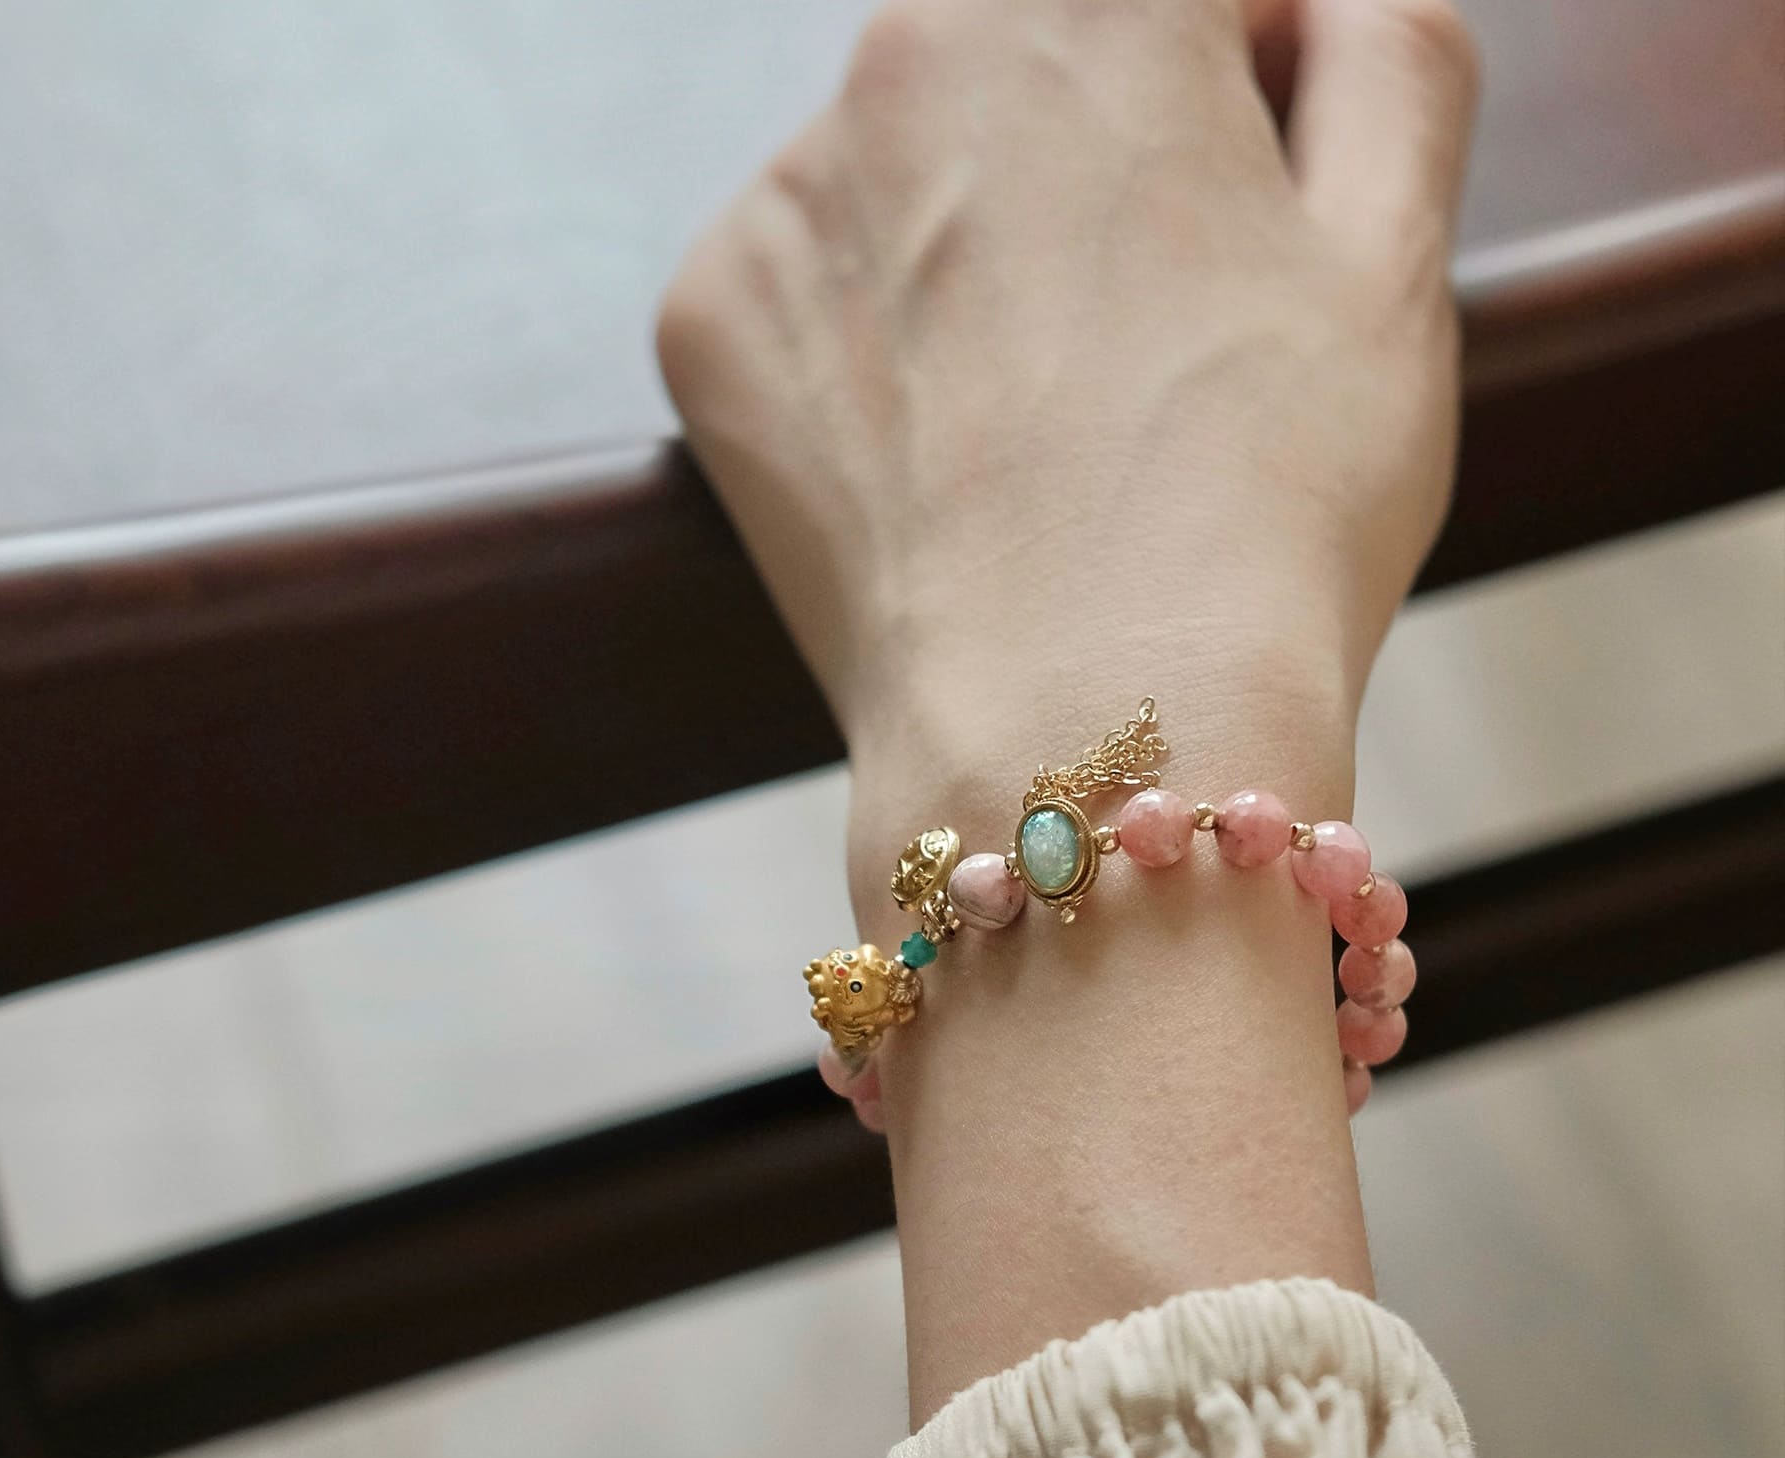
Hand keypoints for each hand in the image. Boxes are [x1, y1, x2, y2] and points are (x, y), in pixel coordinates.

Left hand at [658, 0, 1477, 866]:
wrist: (1078, 735)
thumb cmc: (1265, 511)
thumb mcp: (1398, 253)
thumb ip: (1389, 53)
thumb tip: (1318, 5)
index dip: (1253, 90)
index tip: (1259, 201)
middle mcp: (907, 50)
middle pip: (1038, 56)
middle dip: (1113, 157)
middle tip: (1162, 332)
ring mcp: (788, 192)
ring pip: (916, 175)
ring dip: (984, 244)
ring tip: (1052, 416)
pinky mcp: (709, 321)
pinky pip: (816, 286)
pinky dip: (878, 344)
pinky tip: (949, 452)